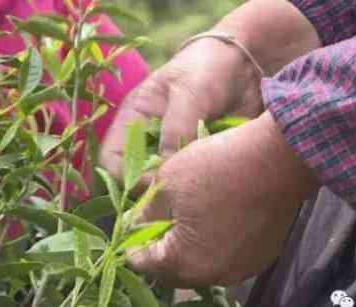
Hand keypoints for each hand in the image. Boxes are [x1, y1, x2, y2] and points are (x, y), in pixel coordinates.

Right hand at [100, 38, 262, 178]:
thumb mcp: (190, 92)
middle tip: (184, 191)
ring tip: (204, 185)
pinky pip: (192, 182)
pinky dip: (202, 185)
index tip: (158, 183)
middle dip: (155, 189)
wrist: (244, 65)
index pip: (111, 160)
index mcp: (133, 121)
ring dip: (181, 189)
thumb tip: (167, 168)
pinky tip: (219, 179)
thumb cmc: (208, 69)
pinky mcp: (196, 161)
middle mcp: (148, 142)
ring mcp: (173, 154)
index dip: (126, 176)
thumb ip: (177, 127)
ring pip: (165, 185)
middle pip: (136, 180)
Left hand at [129, 112, 319, 286]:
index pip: (145, 265)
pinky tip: (216, 218)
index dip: (133, 246)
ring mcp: (242, 268)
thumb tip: (135, 224)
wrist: (278, 158)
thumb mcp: (168, 183)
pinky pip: (228, 257)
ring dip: (189, 248)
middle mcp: (214, 275)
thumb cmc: (217, 168)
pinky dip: (216, 244)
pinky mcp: (262, 256)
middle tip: (155, 222)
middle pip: (175, 271)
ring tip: (185, 218)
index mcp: (185, 262)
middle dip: (161, 249)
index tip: (130, 229)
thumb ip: (147, 212)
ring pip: (203, 264)